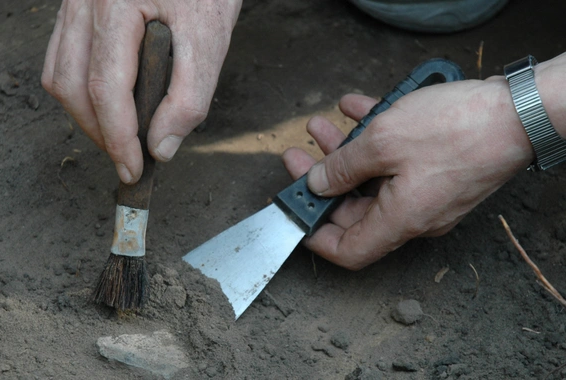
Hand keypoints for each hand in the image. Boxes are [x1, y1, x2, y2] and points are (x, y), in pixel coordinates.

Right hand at [42, 0, 241, 182]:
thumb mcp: (211, 40)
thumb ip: (189, 97)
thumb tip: (160, 148)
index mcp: (118, 3)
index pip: (106, 87)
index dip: (118, 138)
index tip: (133, 170)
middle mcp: (87, 1)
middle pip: (71, 84)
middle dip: (99, 132)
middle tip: (129, 159)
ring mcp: (77, 2)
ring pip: (59, 73)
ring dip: (86, 114)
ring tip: (120, 136)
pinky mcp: (79, 8)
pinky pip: (62, 56)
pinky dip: (81, 89)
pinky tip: (109, 104)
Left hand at [282, 79, 533, 269]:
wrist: (521, 111)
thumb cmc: (457, 129)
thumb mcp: (383, 142)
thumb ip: (342, 166)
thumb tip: (317, 183)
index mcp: (399, 221)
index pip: (347, 250)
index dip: (315, 236)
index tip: (294, 212)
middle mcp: (413, 216)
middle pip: (354, 208)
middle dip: (322, 179)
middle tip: (300, 154)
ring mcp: (428, 194)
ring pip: (373, 180)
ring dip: (345, 154)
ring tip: (322, 125)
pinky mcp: (439, 172)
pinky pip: (397, 162)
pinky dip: (374, 138)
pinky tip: (356, 108)